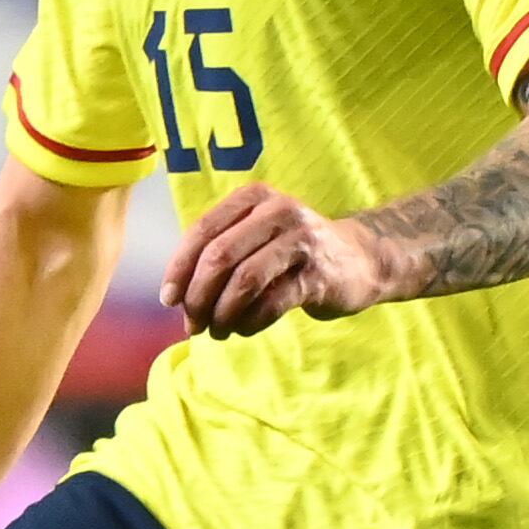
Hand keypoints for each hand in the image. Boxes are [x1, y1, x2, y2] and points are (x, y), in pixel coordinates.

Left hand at [159, 185, 384, 336]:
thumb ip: (218, 255)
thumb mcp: (255, 237)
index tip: (169, 300)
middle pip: (220, 257)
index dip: (179, 269)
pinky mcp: (319, 276)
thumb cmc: (292, 252)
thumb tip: (175, 297)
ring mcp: (302, 241)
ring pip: (244, 281)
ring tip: (217, 331)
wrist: (360, 260)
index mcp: (254, 197)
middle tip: (193, 324)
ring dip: (222, 314)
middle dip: (198, 297)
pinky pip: (271, 304)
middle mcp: (278, 211)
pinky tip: (244, 330)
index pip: (202, 231)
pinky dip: (249, 323)